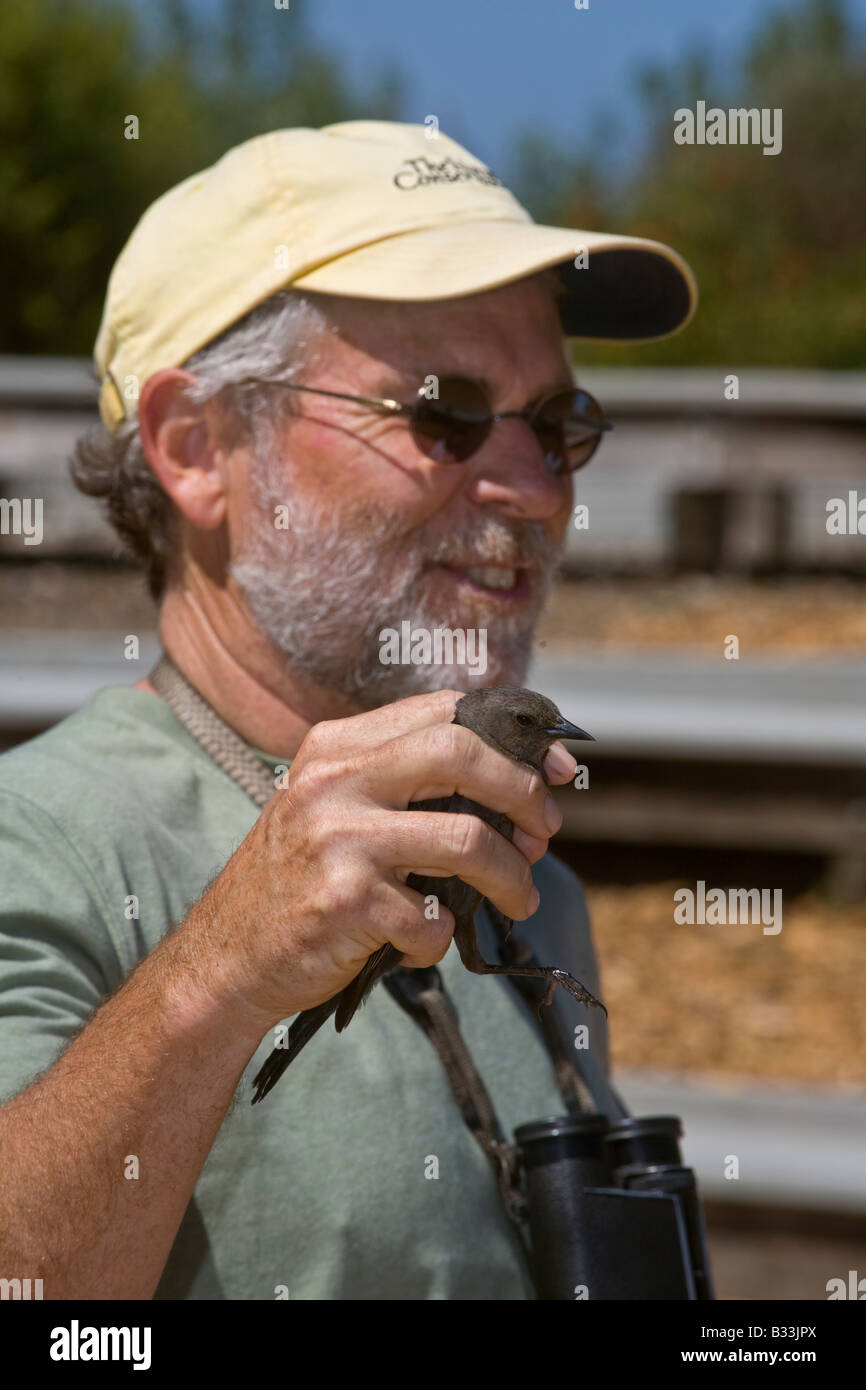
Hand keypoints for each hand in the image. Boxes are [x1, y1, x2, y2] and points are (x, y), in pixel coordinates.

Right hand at [182, 689, 576, 1028]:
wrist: (226, 957)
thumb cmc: (299, 881)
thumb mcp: (334, 806)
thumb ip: (404, 782)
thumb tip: (518, 783)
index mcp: (336, 746)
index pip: (443, 712)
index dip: (511, 739)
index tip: (551, 771)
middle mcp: (335, 781)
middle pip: (461, 755)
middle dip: (524, 792)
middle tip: (545, 832)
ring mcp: (338, 840)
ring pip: (467, 841)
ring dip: (511, 877)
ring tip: (519, 899)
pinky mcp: (345, 903)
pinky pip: (433, 919)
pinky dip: (441, 938)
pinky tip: (421, 943)